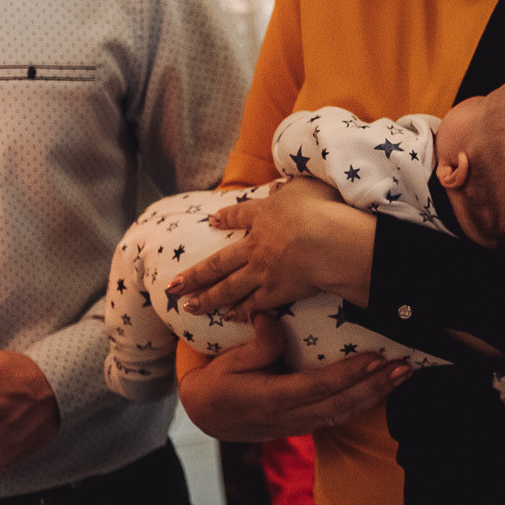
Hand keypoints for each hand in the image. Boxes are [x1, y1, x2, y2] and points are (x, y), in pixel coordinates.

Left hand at [164, 178, 374, 316]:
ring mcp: (262, 271)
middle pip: (219, 262)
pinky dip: (241, 311)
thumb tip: (278, 189)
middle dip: (195, 274)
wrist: (330, 241)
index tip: (211, 221)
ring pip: (229, 287)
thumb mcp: (305, 187)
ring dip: (208, 298)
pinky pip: (255, 303)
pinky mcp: (277, 291)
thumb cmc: (320, 209)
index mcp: (262, 216)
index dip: (224, 218)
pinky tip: (230, 317)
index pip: (238, 216)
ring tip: (190, 307)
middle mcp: (255, 246)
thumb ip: (290, 188)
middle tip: (173, 286)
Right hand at [177, 315, 410, 443]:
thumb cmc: (216, 383)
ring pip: (343, 414)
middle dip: (375, 388)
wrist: (204, 416)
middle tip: (404, 368)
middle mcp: (288, 417)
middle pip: (340, 405)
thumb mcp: (227, 361)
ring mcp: (297, 425)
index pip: (317, 387)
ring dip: (375, 396)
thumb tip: (272, 317)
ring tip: (402, 376)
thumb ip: (257, 344)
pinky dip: (362, 403)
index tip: (376, 358)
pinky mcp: (303, 426)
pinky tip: (382, 388)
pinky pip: (337, 416)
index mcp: (269, 399)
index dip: (349, 375)